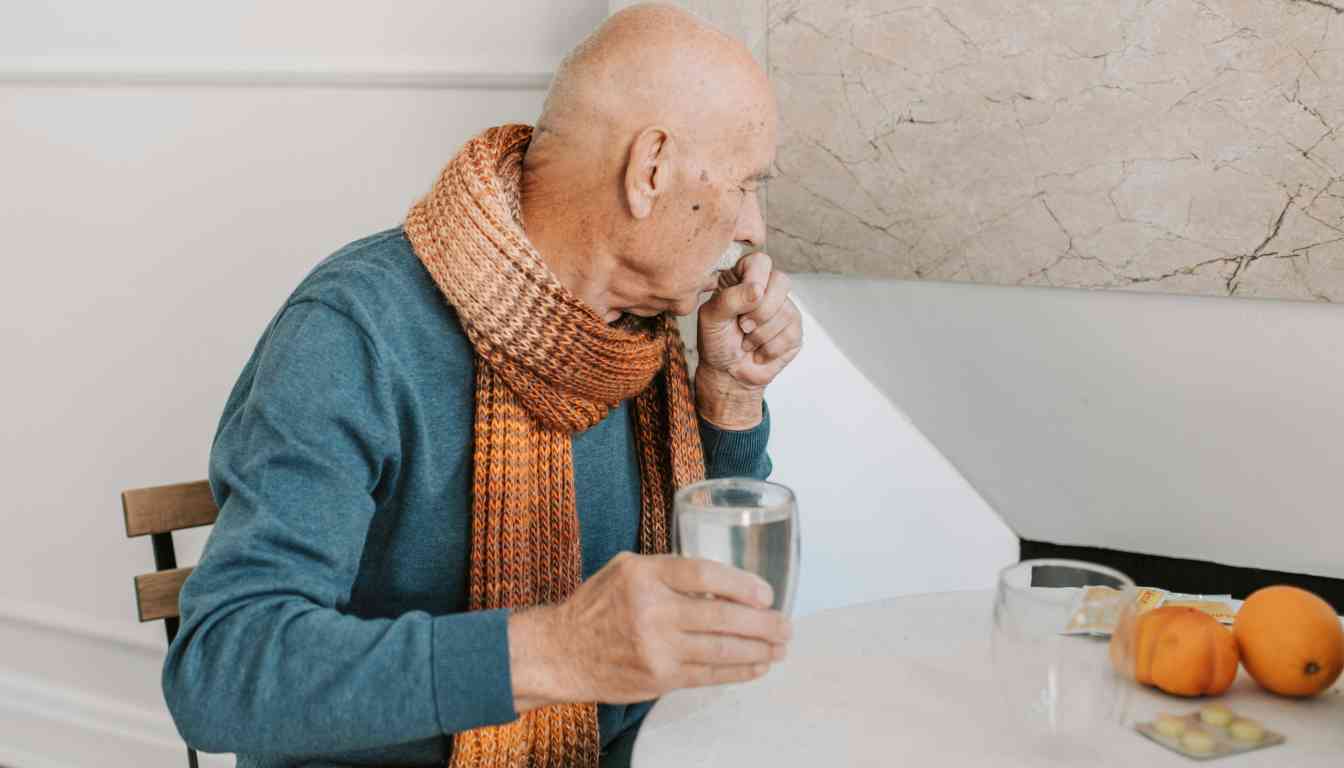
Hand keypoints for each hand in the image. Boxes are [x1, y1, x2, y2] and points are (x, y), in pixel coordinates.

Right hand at [507, 552, 791, 710]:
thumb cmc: (598, 606)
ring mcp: (656, 648)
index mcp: (645, 574)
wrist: (561, 652)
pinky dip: (738, 672)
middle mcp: (651, 610)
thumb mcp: (627, 569)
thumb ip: (670, 571)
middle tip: (785, 625)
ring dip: (758, 649)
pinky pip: (709, 676)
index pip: (705, 574)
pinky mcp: (659, 677)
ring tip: (780, 646)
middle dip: (763, 623)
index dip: (743, 584)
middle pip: (722, 615)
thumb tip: (723, 581)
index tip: (766, 593)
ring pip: (721, 649)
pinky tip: (757, 666)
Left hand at [696, 251, 801, 428]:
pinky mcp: (795, 330)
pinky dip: (769, 349)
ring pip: (786, 311)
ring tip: (746, 342)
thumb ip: (730, 298)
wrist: (727, 373)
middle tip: (743, 326)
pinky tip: (758, 352)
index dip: (755, 278)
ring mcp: (784, 308)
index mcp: (743, 278)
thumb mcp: (711, 318)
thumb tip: (758, 289)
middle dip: (761, 310)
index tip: (744, 301)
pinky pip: (790, 334)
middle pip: (781, 281)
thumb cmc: (716, 341)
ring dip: (760, 335)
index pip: (760, 261)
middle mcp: (767, 289)